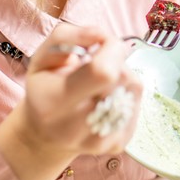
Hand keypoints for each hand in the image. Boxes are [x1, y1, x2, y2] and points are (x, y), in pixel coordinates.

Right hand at [0, 23, 141, 179]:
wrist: (44, 135)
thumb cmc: (44, 88)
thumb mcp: (42, 56)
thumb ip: (68, 36)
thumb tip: (103, 35)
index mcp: (54, 103)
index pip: (102, 72)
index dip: (111, 49)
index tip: (102, 44)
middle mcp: (76, 128)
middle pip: (122, 78)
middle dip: (115, 60)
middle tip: (98, 64)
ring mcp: (101, 141)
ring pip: (134, 88)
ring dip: (123, 76)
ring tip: (100, 83)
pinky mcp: (119, 144)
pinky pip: (138, 103)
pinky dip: (127, 93)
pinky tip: (108, 97)